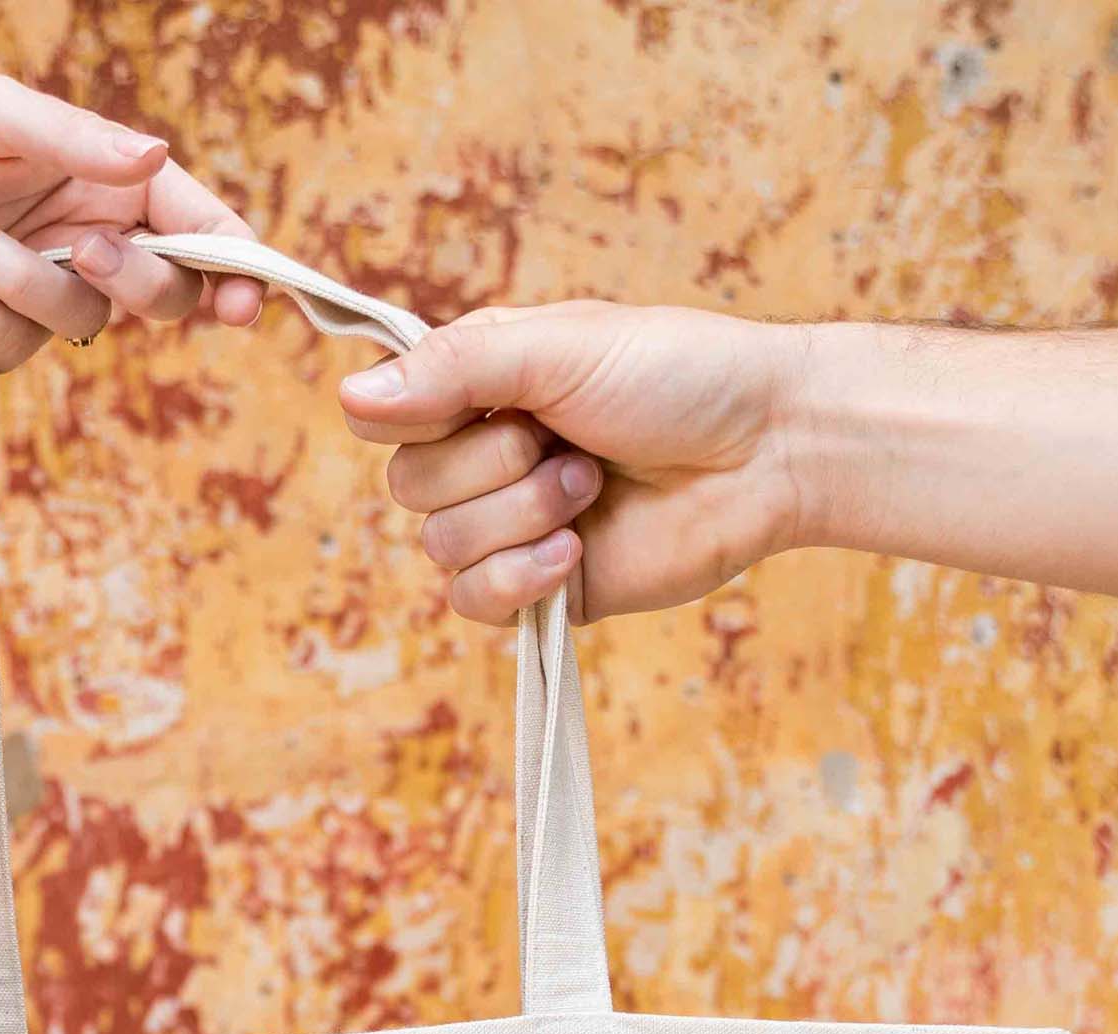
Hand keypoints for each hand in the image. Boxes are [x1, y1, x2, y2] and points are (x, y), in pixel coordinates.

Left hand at [0, 77, 263, 371]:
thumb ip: (77, 140)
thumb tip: (155, 158)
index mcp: (109, 179)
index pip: (198, 226)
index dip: (233, 267)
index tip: (241, 303)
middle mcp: (91, 238)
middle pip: (163, 293)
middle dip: (127, 279)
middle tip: (78, 250)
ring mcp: (47, 293)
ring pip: (81, 322)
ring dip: (14, 280)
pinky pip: (16, 349)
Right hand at [339, 303, 813, 620]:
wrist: (769, 449)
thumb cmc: (678, 374)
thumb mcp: (556, 347)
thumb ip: (452, 370)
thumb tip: (348, 396)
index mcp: (482, 388)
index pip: (381, 415)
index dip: (415, 417)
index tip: (477, 400)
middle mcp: (487, 457)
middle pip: (408, 489)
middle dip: (488, 467)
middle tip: (565, 441)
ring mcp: (515, 527)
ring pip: (440, 549)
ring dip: (519, 515)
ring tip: (590, 486)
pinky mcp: (547, 589)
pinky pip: (477, 603)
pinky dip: (521, 576)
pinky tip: (575, 550)